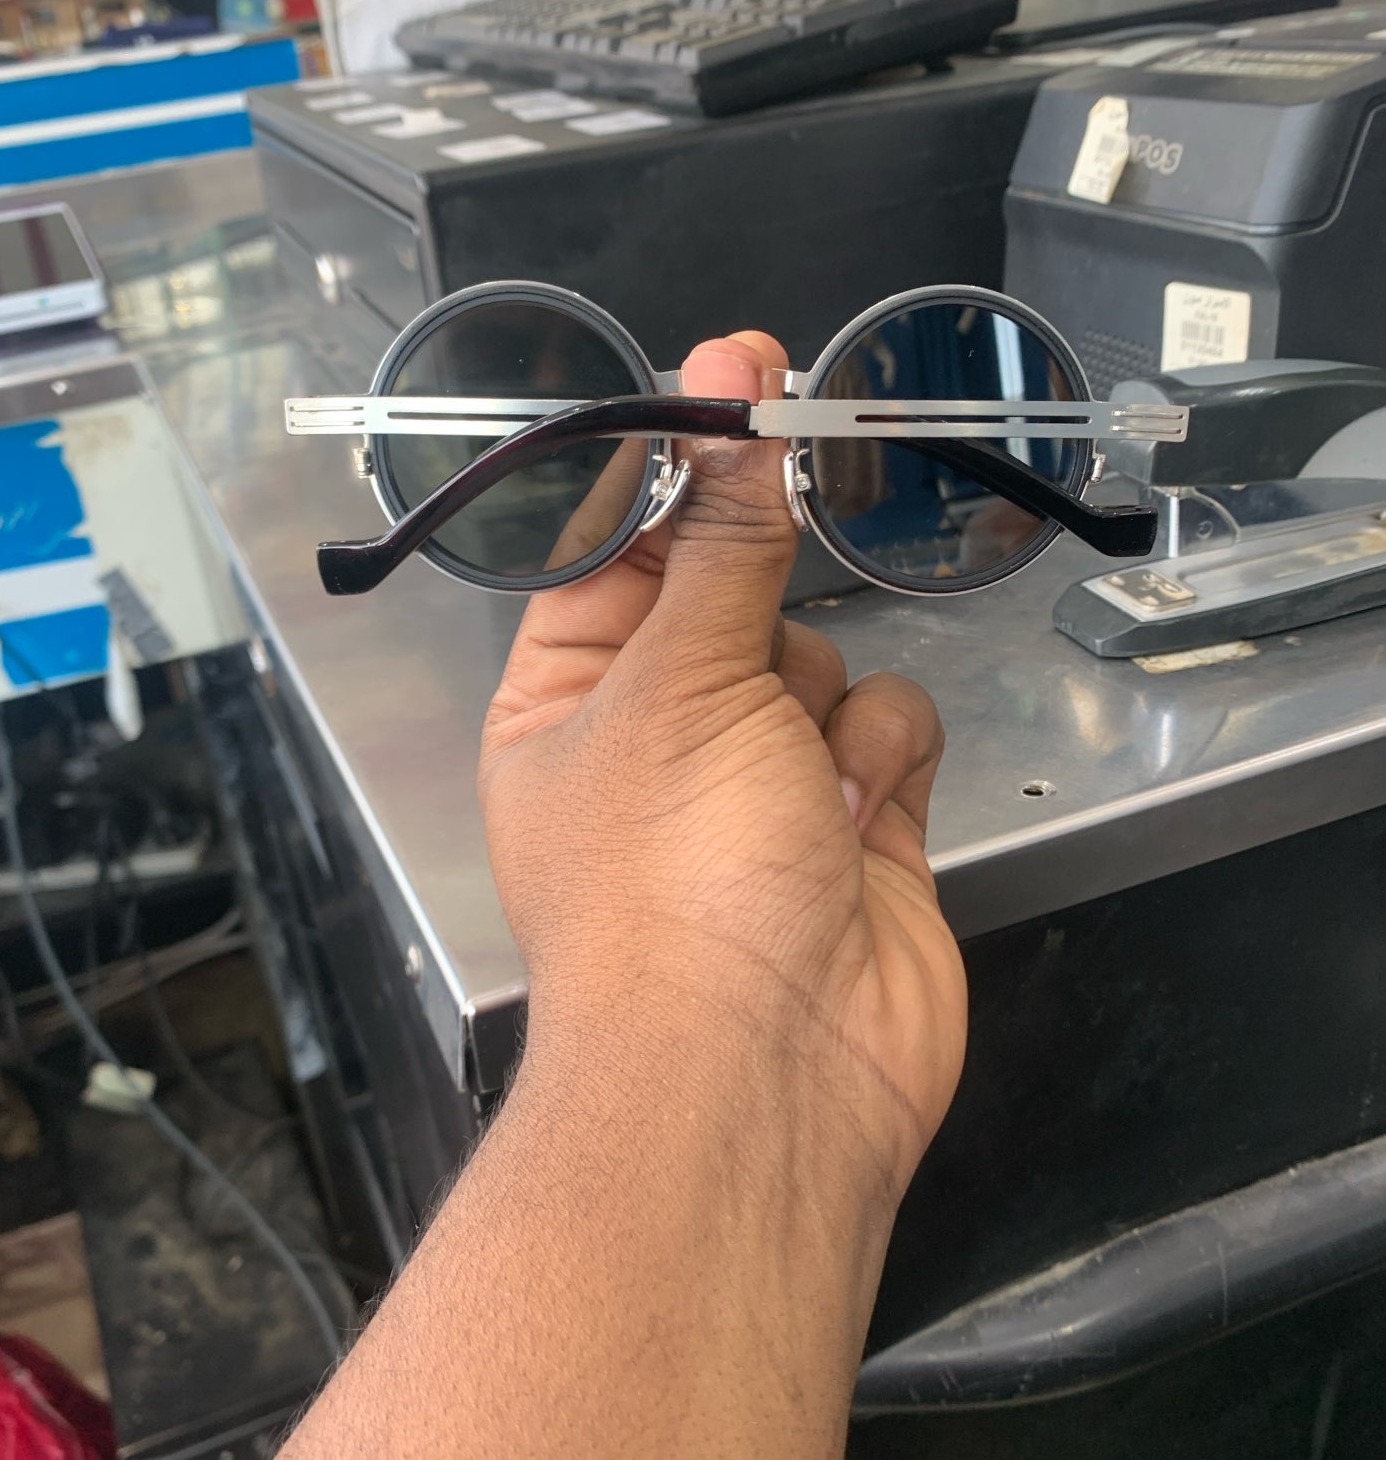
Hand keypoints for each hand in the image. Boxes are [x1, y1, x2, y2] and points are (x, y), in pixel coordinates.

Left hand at [480, 331, 967, 1220]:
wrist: (767, 1077)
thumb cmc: (669, 889)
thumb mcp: (681, 680)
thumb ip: (724, 531)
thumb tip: (731, 386)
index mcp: (567, 699)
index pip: (615, 545)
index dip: (672, 466)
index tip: (734, 382)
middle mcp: (660, 733)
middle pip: (734, 587)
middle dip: (765, 595)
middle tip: (773, 578)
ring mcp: (764, 779)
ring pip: (828, 652)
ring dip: (824, 699)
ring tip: (796, 783)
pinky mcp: (858, 819)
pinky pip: (892, 724)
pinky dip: (884, 760)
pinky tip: (853, 821)